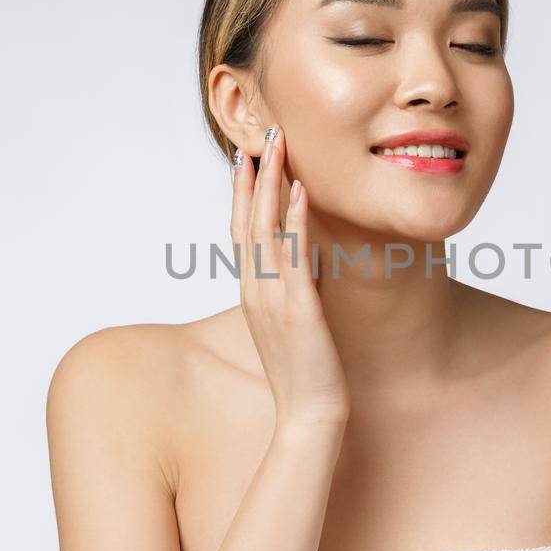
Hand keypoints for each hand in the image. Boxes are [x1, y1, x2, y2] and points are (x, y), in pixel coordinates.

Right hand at [231, 123, 350, 432]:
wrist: (310, 417)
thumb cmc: (305, 373)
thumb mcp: (292, 321)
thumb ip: (294, 288)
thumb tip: (308, 258)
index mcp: (252, 293)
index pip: (241, 231)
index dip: (242, 192)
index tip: (247, 157)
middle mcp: (256, 290)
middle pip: (247, 220)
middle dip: (255, 175)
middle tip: (264, 134)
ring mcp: (273, 298)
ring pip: (265, 230)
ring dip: (271, 184)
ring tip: (278, 146)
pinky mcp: (298, 309)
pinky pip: (294, 256)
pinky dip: (295, 221)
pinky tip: (300, 192)